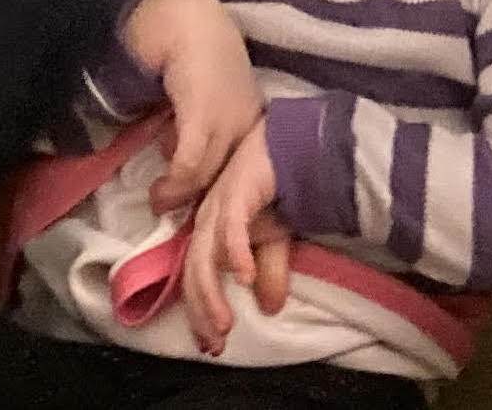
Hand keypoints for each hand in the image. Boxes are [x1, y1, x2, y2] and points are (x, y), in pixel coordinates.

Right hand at [123, 0, 264, 212]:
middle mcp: (249, 126)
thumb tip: (181, 173)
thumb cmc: (199, 58)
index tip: (202, 216)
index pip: (246, 175)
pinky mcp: (204, 114)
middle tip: (174, 216)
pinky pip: (190, 164)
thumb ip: (201, 134)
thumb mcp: (209, 102)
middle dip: (205, 208)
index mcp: (253, 124)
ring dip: (178, 197)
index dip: (223, 200)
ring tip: (157, 202)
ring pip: (207, 178)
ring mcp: (229, 121)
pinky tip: (157, 189)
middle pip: (230, 182)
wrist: (188, 19)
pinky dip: (174, 184)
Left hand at [181, 123, 288, 355]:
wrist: (296, 146)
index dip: (201, 311)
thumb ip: (270, 272)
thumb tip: (269, 308)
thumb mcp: (277, 241)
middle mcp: (208, 217)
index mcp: (211, 228)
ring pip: (206, 255)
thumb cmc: (281, 190)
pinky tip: (245, 278)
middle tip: (215, 344)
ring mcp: (220, 203)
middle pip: (194, 270)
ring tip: (224, 324)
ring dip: (212, 292)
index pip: (197, 275)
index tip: (211, 346)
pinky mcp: (237, 190)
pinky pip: (231, 227)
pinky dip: (236, 253)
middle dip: (202, 310)